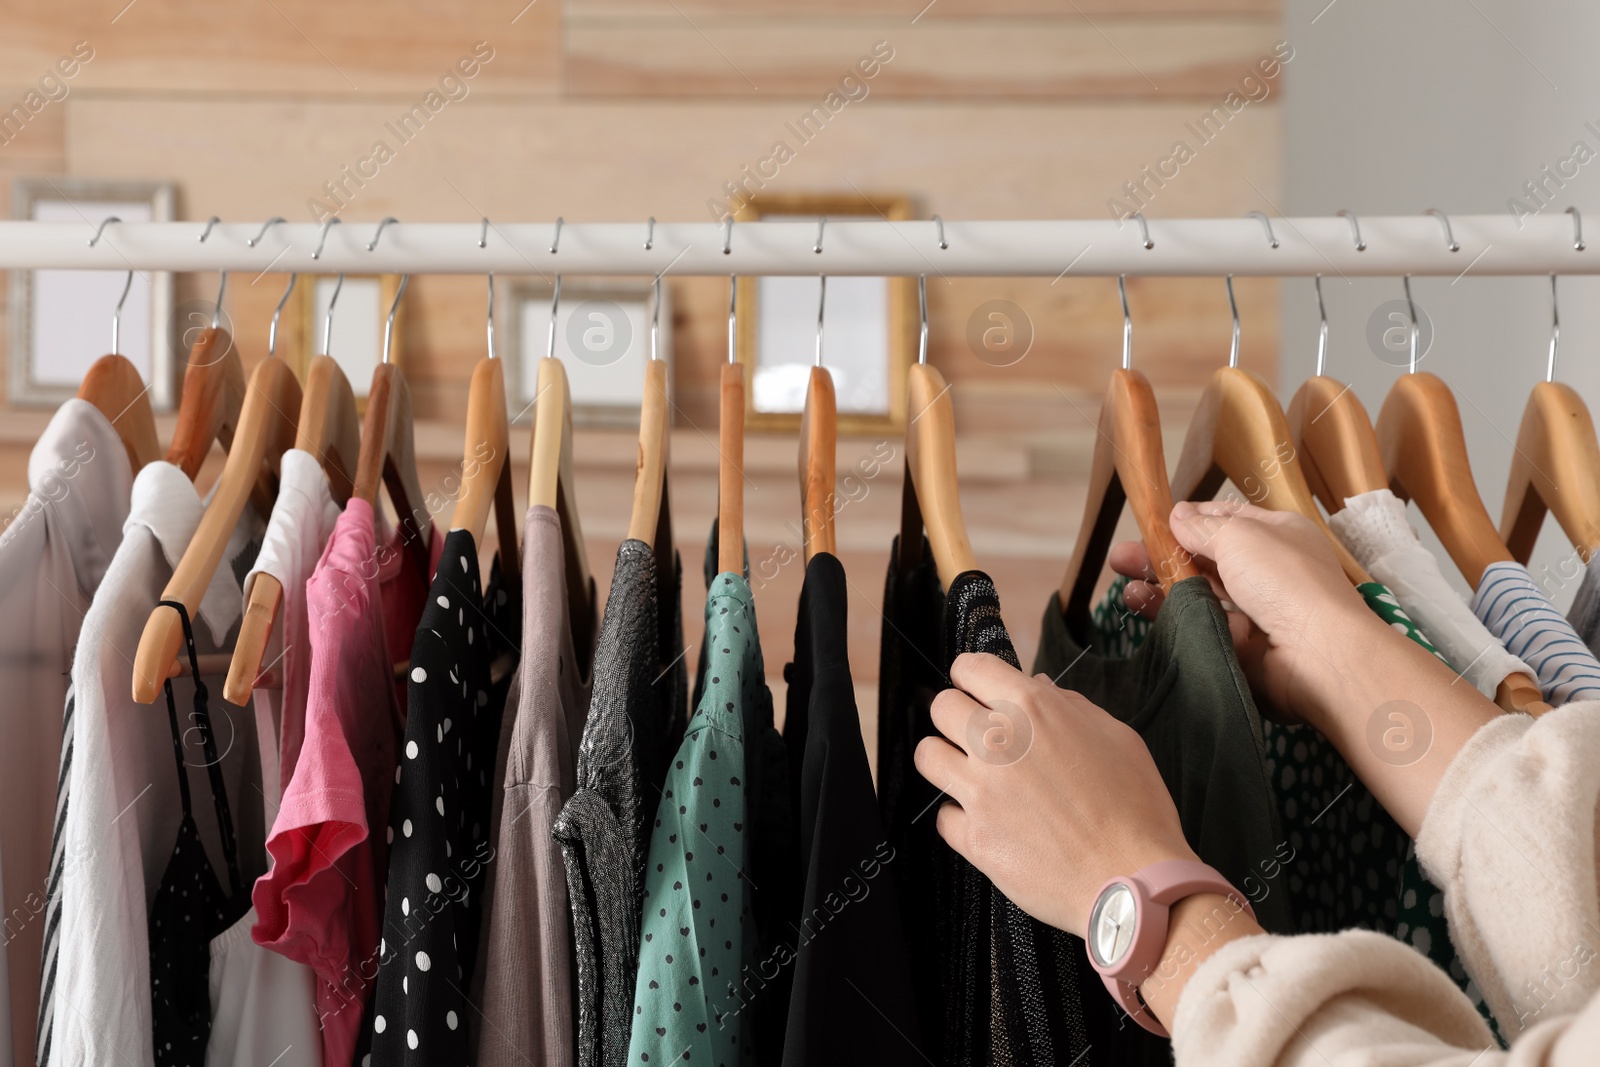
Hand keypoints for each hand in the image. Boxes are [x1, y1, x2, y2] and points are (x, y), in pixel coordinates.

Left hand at [914, 652, 1196, 936]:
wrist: (1134, 880)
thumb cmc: (1136, 809)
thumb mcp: (1118, 737)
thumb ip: (1070, 705)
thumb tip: (1038, 686)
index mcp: (1032, 710)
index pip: (971, 668)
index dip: (971, 676)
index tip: (976, 687)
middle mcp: (997, 744)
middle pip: (941, 707)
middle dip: (957, 714)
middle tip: (976, 732)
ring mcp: (980, 792)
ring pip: (928, 756)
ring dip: (946, 759)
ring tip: (969, 772)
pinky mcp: (973, 837)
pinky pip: (943, 816)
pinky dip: (959, 817)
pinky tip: (985, 820)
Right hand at [1115, 500, 1499, 836]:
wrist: (1317, 655)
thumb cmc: (1285, 581)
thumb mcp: (1239, 536)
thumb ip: (1201, 526)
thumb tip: (1177, 513)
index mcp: (1276, 535)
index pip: (1228, 520)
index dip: (1191, 518)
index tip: (1155, 520)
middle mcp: (1265, 570)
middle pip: (1205, 557)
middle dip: (1162, 552)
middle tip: (1122, 554)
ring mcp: (1251, 610)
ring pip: (1196, 591)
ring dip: (1158, 582)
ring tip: (1120, 576)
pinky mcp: (1236, 644)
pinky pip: (1195, 623)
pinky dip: (1166, 612)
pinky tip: (1137, 602)